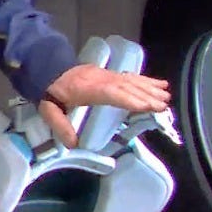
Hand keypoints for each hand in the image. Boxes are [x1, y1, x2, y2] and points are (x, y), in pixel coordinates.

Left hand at [38, 63, 171, 146]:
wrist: (45, 67)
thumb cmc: (49, 91)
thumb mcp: (49, 110)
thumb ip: (60, 126)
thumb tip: (73, 145)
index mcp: (87, 88)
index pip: (113, 93)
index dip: (131, 99)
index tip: (148, 106)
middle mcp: (100, 79)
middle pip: (127, 86)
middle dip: (147, 95)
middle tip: (164, 104)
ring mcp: (104, 74)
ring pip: (130, 80)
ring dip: (149, 87)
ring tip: (166, 94)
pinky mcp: (107, 72)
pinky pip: (128, 75)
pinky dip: (144, 79)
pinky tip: (157, 83)